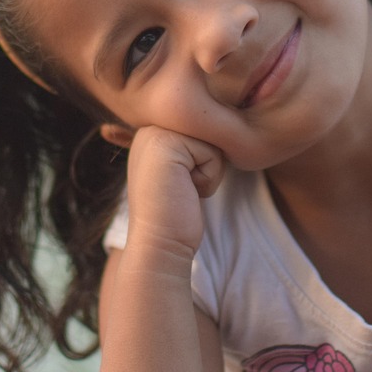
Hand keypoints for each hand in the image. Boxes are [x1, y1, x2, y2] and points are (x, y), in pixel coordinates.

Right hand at [122, 126, 225, 258]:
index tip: (180, 184)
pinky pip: (213, 153)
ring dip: (209, 171)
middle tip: (182, 187)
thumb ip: (191, 146)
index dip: (204, 161)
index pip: (204, 129)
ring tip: (183, 189)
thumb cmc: (176, 214)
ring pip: (214, 140)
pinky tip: (185, 192)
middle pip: (210, 131)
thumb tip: (221, 131)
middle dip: (207, 163)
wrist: (159, 245)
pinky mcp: (167, 144)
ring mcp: (155, 133)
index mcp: (152, 131)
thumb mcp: (181, 169)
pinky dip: (208, 178)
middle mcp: (150, 127)